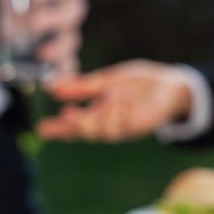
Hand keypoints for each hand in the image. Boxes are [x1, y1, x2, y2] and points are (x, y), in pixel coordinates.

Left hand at [0, 0, 86, 76]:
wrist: (23, 9)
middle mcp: (73, 9)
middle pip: (74, 13)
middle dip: (55, 20)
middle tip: (32, 25)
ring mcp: (70, 34)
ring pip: (72, 42)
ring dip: (60, 49)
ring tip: (41, 54)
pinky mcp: (64, 56)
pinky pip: (69, 66)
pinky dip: (64, 75)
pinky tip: (52, 82)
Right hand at [38, 60, 191, 141]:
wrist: (171, 84)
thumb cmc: (139, 84)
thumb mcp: (107, 80)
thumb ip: (83, 86)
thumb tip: (53, 88)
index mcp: (98, 114)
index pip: (74, 125)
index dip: (58, 129)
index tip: (42, 128)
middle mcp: (109, 125)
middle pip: (87, 132)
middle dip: (75, 126)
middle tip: (66, 115)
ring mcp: (125, 127)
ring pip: (105, 131)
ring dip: (100, 117)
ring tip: (105, 97)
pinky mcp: (141, 126)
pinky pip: (125, 124)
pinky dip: (118, 113)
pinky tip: (118, 100)